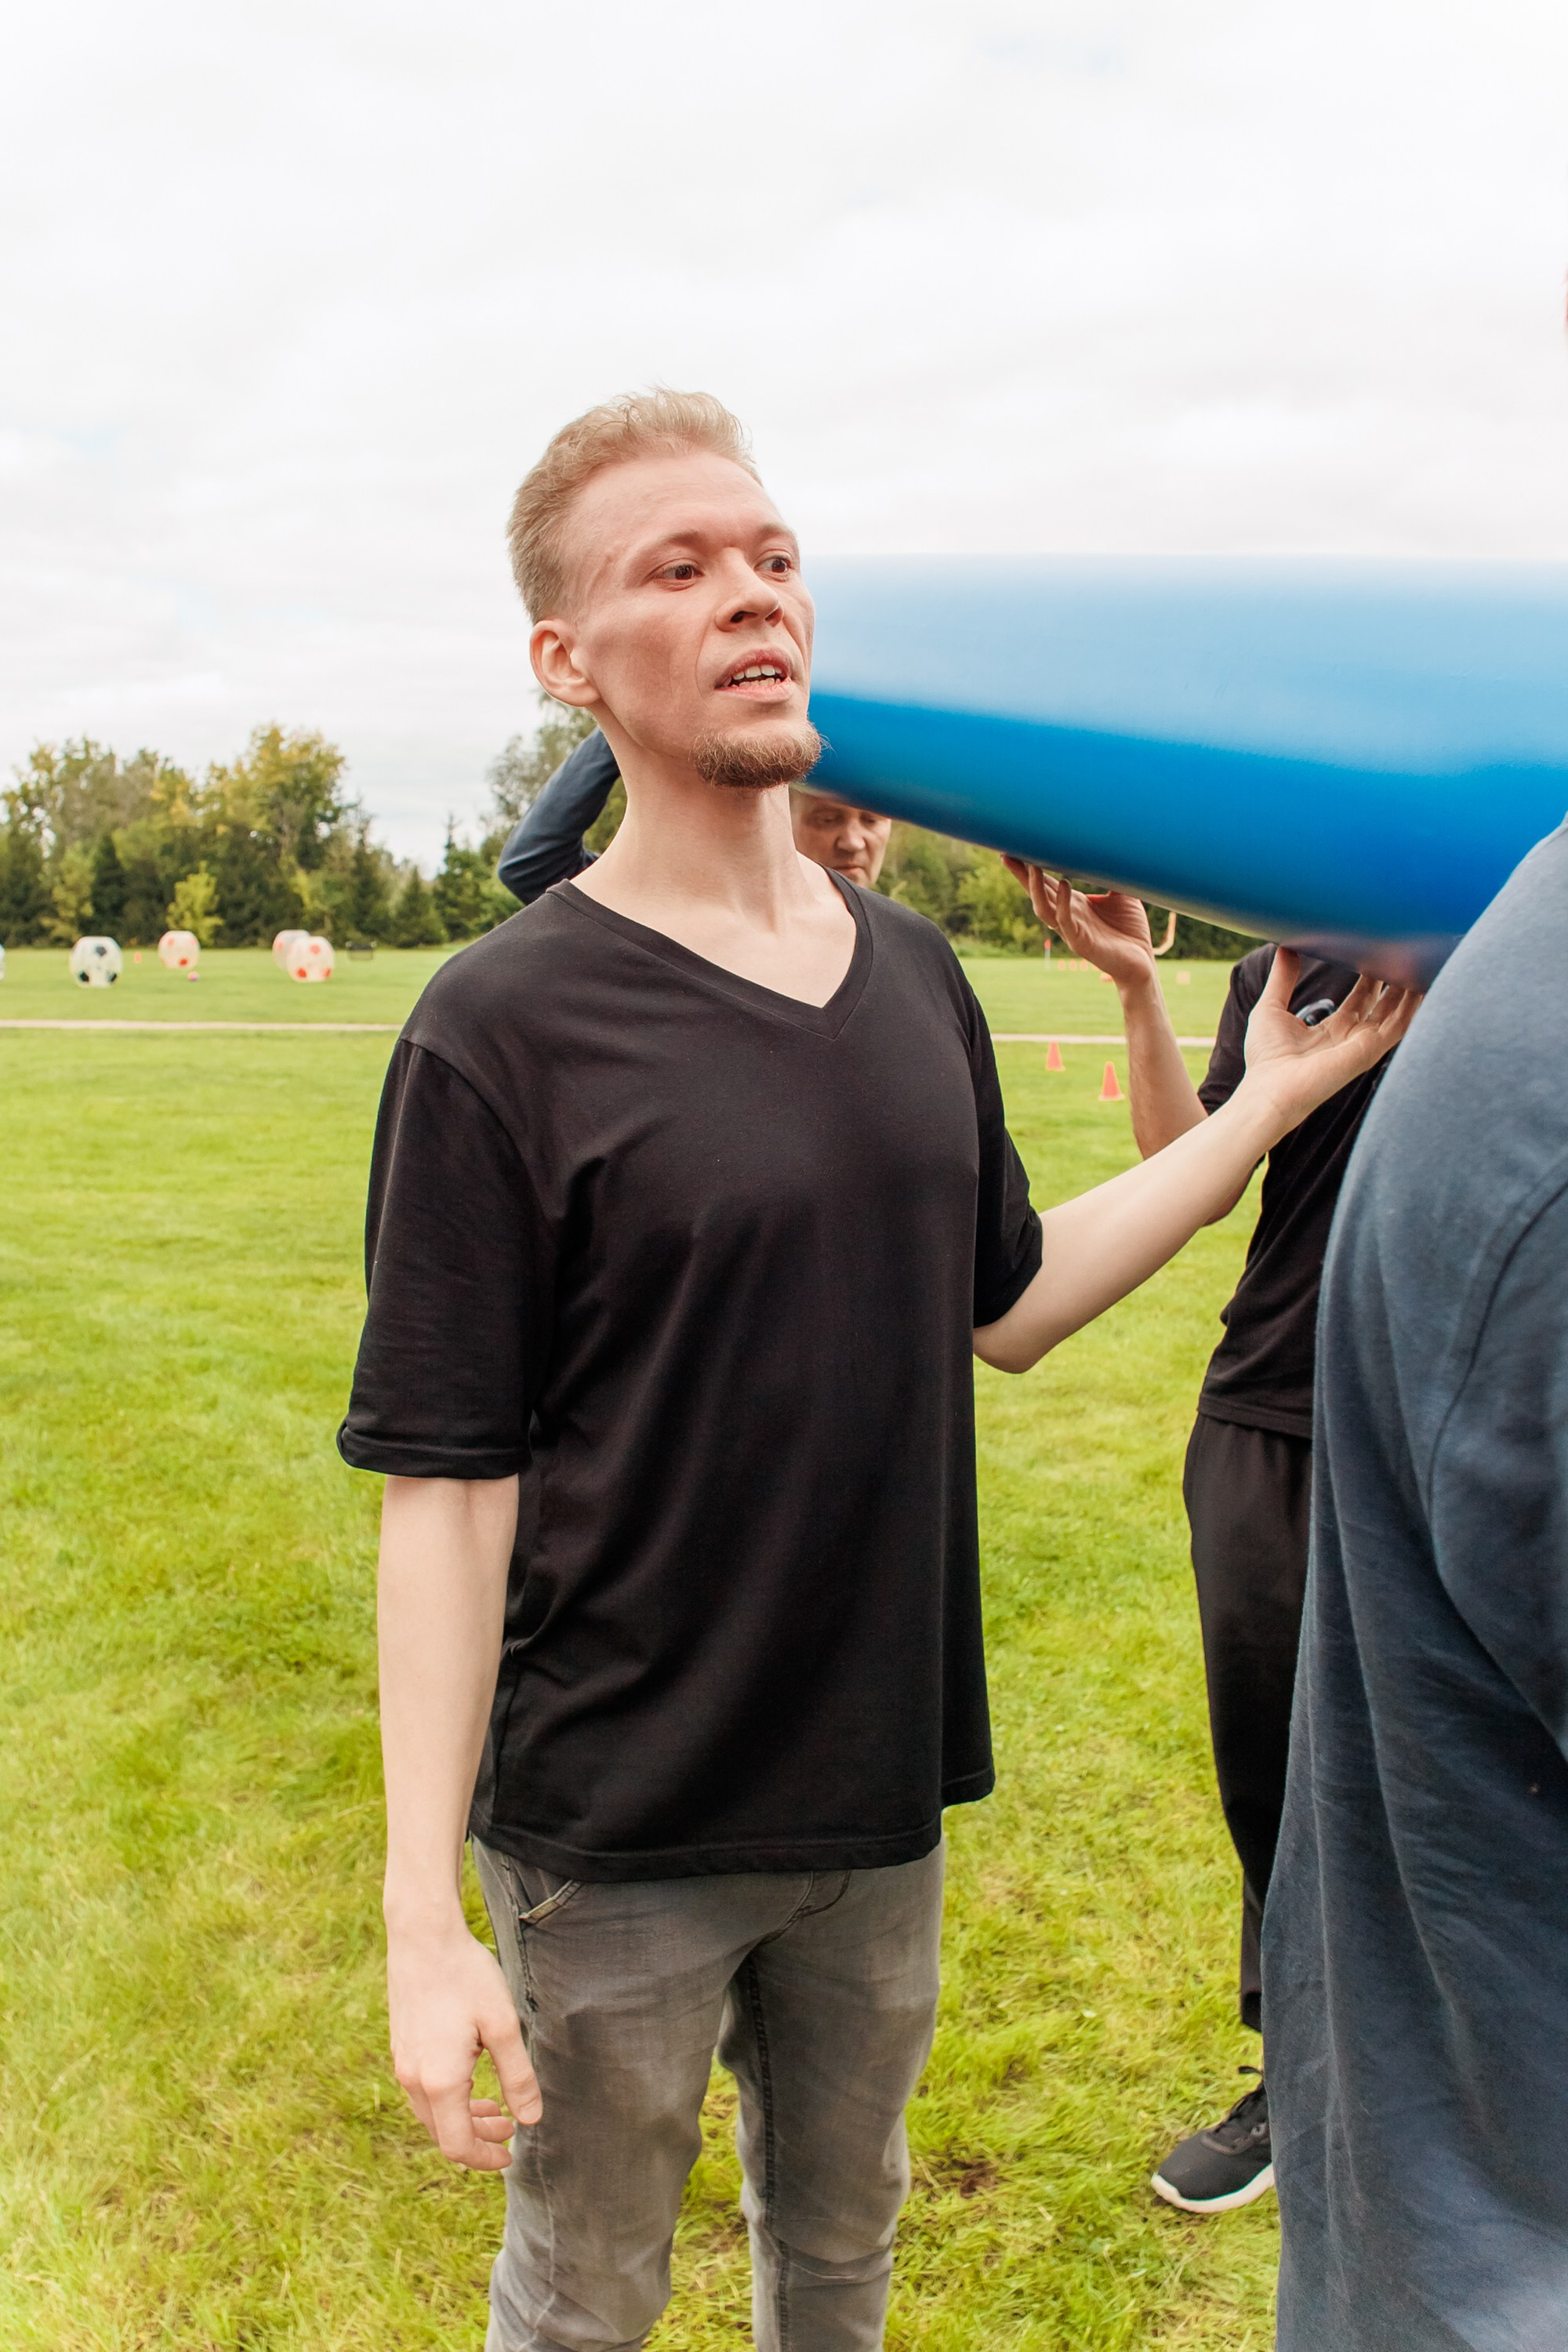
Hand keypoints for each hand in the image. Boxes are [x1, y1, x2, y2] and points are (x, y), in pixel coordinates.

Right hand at [387, 1921, 540, 2167]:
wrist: (423, 1937)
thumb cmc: (466, 1977)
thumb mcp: (503, 2026)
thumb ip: (517, 2077)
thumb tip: (531, 2120)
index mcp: (439, 2082)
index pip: (457, 2145)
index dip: (484, 2159)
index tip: (510, 2155)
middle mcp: (414, 2080)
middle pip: (443, 2134)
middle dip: (478, 2139)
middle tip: (510, 2128)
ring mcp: (403, 2064)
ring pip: (431, 2114)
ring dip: (463, 2119)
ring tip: (494, 2106)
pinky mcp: (401, 2048)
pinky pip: (422, 2091)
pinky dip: (447, 2100)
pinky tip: (469, 2078)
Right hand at [1003, 859, 1157, 990]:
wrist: (1141, 963)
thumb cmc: (1131, 930)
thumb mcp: (1124, 895)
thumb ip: (1115, 875)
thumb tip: (1115, 848)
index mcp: (1073, 903)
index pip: (1045, 883)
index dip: (1029, 868)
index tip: (1016, 848)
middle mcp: (1067, 915)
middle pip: (1037, 893)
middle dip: (1022, 875)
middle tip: (1008, 853)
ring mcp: (1071, 930)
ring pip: (1043, 908)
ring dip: (1035, 888)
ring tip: (1033, 866)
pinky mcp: (1080, 943)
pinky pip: (1065, 921)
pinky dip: (1062, 903)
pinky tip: (1064, 885)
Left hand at [1239, 949, 1419, 1131]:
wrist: (1268, 1091)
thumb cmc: (1266, 1059)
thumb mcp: (1271, 1008)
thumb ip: (1282, 979)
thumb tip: (1286, 946)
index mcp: (1333, 1031)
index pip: (1361, 998)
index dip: (1370, 975)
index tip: (1375, 949)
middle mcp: (1352, 1038)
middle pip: (1383, 1003)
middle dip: (1393, 977)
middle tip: (1402, 947)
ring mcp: (1363, 1045)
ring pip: (1397, 1013)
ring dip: (1409, 989)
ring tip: (1420, 960)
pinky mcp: (1369, 1051)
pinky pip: (1399, 1026)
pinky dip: (1413, 1006)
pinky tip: (1423, 985)